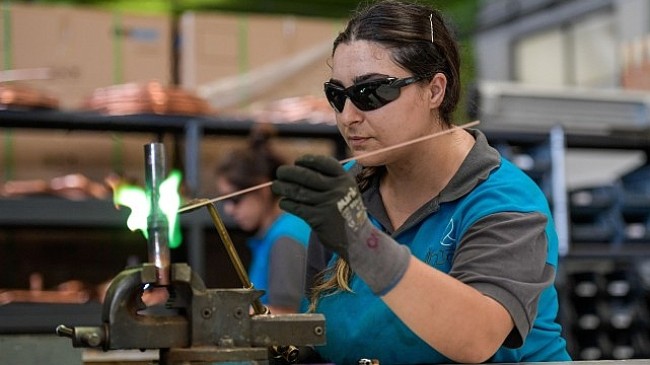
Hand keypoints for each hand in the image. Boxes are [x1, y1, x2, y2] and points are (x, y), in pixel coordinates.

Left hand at [271, 154, 410, 294]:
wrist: (357, 238)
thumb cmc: (346, 211)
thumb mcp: (347, 190)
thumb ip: (330, 179)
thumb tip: (298, 170)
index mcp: (345, 179)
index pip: (324, 163)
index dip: (308, 160)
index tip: (297, 161)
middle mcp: (337, 189)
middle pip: (307, 176)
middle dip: (289, 172)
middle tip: (280, 172)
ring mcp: (328, 204)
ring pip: (299, 191)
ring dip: (283, 187)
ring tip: (276, 186)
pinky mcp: (319, 219)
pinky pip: (297, 207)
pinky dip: (287, 203)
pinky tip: (283, 202)